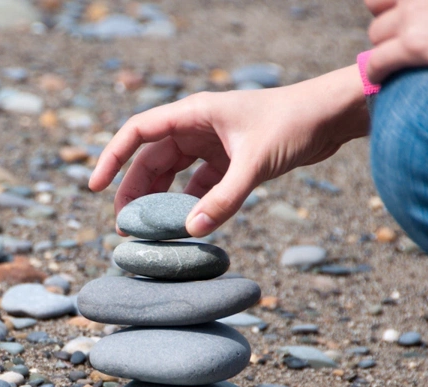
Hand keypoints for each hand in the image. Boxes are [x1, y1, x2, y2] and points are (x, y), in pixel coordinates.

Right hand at [88, 66, 369, 236]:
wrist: (333, 116)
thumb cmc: (295, 123)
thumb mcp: (256, 163)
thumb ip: (224, 199)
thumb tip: (190, 231)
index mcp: (193, 113)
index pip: (137, 132)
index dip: (111, 158)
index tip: (94, 187)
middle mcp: (197, 126)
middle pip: (150, 159)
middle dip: (134, 191)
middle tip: (125, 226)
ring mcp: (212, 143)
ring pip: (171, 174)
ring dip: (159, 200)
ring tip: (149, 231)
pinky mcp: (229, 160)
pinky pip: (197, 185)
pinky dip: (188, 204)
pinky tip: (185, 227)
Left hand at [366, 0, 427, 83]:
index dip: (386, 10)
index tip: (398, 23)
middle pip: (378, 17)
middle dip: (387, 33)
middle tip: (404, 46)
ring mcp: (413, 17)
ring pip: (375, 39)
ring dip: (383, 52)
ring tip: (400, 65)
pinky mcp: (415, 45)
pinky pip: (376, 63)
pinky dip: (376, 74)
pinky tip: (384, 79)